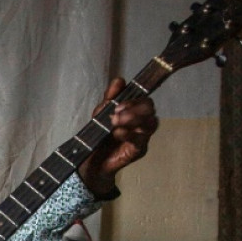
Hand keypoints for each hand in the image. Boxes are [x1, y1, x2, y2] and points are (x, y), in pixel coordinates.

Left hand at [77, 77, 158, 196]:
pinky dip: (129, 134)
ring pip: (150, 123)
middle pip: (150, 109)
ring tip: (115, 123)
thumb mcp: (100, 113)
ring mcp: (142, 137)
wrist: (90, 160)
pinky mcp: (138, 150)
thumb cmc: (99, 135)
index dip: (135, 99)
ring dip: (133, 120)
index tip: (119, 104)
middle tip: (116, 115)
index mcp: (134, 112)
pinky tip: (117, 133)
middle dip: (134, 109)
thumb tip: (120, 80)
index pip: (144, 100)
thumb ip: (109, 98)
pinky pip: (140, 140)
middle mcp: (142, 122)